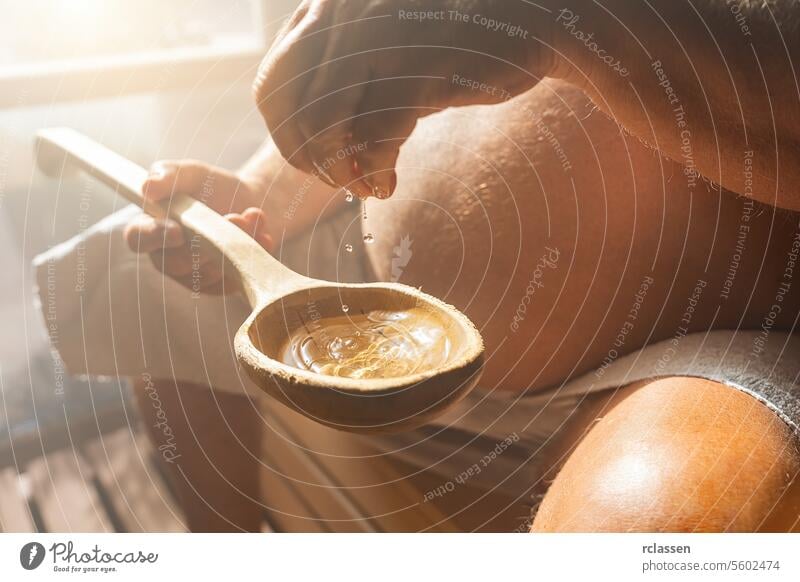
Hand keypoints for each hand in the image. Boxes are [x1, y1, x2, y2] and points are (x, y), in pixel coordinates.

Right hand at [123, 160, 272, 294]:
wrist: (252, 202)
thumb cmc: (212, 187)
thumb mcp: (191, 173)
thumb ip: (168, 174)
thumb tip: (147, 187)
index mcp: (152, 227)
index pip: (138, 239)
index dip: (154, 237)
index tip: (178, 231)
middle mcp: (169, 257)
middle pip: (177, 263)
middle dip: (207, 242)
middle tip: (233, 217)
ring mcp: (195, 275)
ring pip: (209, 273)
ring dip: (233, 245)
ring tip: (251, 218)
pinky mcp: (222, 285)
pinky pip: (233, 280)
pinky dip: (252, 256)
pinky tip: (265, 236)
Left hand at [254, 0, 555, 197]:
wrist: (530, 20)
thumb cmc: (453, 45)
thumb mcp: (387, 55)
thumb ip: (344, 82)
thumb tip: (305, 140)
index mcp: (332, 9)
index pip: (272, 84)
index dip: (284, 135)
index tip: (313, 162)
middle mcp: (346, 15)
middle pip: (289, 106)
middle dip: (305, 157)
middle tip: (336, 181)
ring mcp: (381, 38)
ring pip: (324, 123)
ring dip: (338, 170)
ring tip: (363, 186)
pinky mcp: (420, 67)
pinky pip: (375, 135)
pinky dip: (374, 171)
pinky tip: (388, 185)